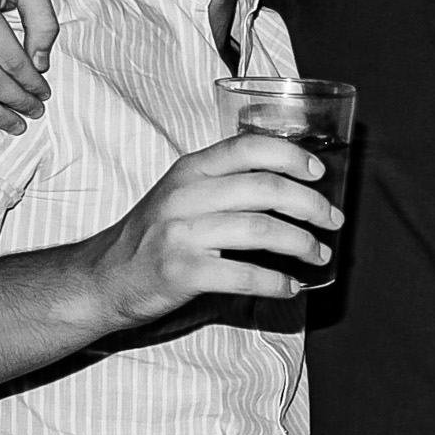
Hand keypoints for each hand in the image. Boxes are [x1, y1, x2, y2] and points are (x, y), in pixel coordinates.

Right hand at [77, 134, 345, 327]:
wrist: (101, 279)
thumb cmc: (152, 237)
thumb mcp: (182, 195)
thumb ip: (225, 184)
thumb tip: (292, 186)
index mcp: (191, 170)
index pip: (249, 147)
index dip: (291, 157)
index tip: (320, 173)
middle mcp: (186, 195)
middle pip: (267, 189)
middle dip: (312, 206)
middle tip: (333, 221)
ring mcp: (182, 234)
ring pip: (262, 230)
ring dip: (302, 244)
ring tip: (320, 255)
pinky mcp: (182, 272)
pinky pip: (244, 274)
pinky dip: (276, 282)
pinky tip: (291, 287)